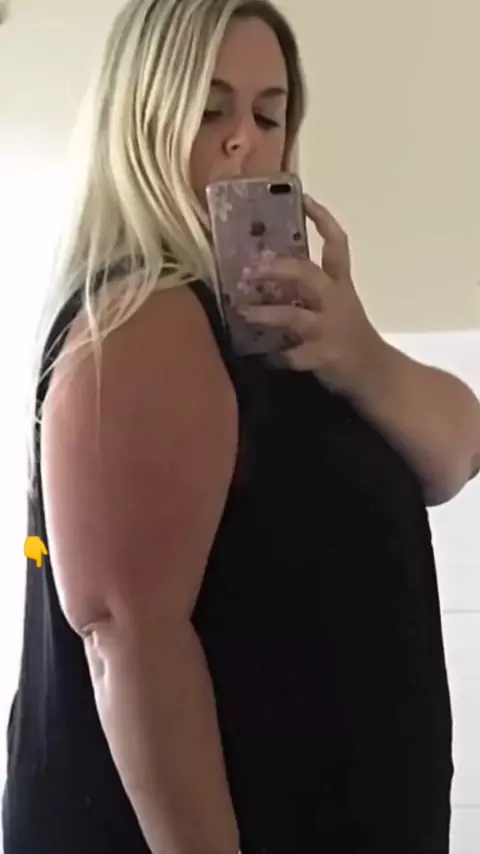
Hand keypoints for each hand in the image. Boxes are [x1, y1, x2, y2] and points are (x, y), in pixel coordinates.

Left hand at [240, 195, 385, 397]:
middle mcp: (336, 301)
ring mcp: (330, 330)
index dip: (321, 219)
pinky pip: (294, 356)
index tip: (303, 197)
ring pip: (295, 317)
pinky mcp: (325, 357)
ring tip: (244, 312)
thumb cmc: (350, 336)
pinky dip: (277, 356)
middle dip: (279, 269)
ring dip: (267, 314)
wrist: (376, 374)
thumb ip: (310, 289)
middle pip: (308, 275)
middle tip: (251, 268)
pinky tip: (263, 357)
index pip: (336, 243)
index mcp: (341, 285)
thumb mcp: (338, 305)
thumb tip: (267, 271)